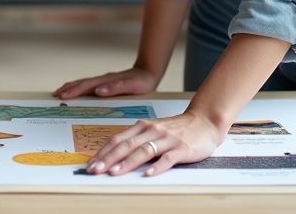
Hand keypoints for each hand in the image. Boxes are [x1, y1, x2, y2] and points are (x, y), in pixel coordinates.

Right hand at [53, 66, 158, 99]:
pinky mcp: (105, 84)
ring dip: (71, 88)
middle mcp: (102, 80)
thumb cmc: (141, 81)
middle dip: (67, 89)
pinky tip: (76, 94)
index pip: (86, 86)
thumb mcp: (132, 85)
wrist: (149, 73)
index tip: (62, 96)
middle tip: (55, 96)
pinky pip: (88, 87)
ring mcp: (103, 81)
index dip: (73, 91)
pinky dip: (78, 89)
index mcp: (106, 81)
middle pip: (81, 83)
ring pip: (83, 84)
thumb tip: (99, 91)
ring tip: (59, 94)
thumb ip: (116, 87)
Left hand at [84, 110, 226, 176]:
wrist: (205, 121)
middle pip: (126, 145)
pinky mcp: (182, 148)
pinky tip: (148, 174)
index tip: (91, 163)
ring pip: (144, 151)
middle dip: (108, 158)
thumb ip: (137, 139)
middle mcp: (152, 131)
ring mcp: (167, 139)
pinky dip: (157, 166)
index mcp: (143, 126)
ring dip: (127, 162)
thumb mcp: (153, 130)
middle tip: (95, 169)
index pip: (118, 139)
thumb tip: (114, 154)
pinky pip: (168, 158)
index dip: (103, 151)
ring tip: (115, 172)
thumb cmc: (177, 129)